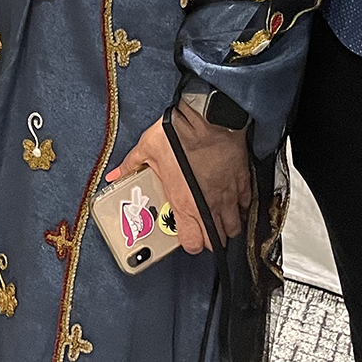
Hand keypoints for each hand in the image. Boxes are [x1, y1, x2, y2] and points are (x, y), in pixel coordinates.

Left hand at [109, 102, 249, 253]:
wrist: (210, 118)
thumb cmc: (180, 133)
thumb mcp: (147, 148)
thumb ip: (131, 165)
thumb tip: (115, 174)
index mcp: (184, 202)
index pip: (192, 243)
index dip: (190, 243)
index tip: (186, 235)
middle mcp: (208, 206)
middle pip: (217, 241)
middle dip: (210, 237)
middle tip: (201, 226)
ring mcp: (228, 197)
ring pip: (235, 227)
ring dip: (226, 225)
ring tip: (217, 216)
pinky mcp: (243, 184)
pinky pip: (246, 206)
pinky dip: (240, 206)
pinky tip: (232, 199)